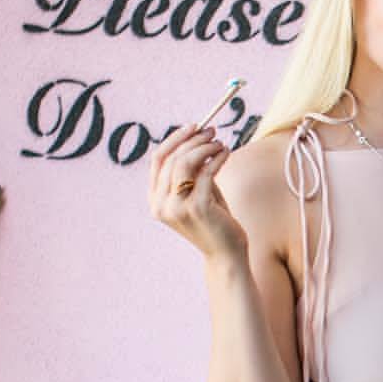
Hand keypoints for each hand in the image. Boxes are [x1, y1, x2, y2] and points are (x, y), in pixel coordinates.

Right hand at [147, 122, 247, 259]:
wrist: (226, 255)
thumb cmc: (215, 222)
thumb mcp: (198, 192)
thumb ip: (192, 171)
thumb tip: (196, 138)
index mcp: (156, 200)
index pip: (158, 159)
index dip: (175, 139)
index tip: (193, 127)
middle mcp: (162, 204)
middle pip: (172, 157)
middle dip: (193, 140)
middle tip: (211, 131)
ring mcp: (177, 207)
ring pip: (185, 162)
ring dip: (205, 147)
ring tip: (220, 143)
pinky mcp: (197, 208)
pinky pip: (206, 172)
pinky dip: (217, 158)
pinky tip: (226, 153)